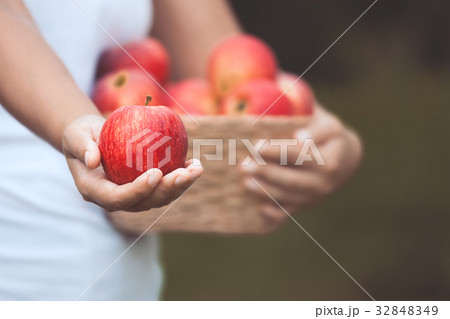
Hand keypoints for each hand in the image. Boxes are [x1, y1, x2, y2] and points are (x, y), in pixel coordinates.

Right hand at [62, 115, 202, 211]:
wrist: (90, 138)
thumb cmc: (81, 134)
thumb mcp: (75, 135)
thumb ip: (82, 146)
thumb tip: (93, 160)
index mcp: (95, 191)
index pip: (117, 198)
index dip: (138, 190)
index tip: (156, 173)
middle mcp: (115, 198)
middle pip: (144, 202)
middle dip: (166, 190)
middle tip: (184, 173)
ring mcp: (132, 195)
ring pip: (159, 198)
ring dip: (180, 186)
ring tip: (196, 169)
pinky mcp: (145, 187)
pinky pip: (164, 186)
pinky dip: (180, 177)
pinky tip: (193, 163)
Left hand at [241, 106, 361, 222]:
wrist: (344, 158)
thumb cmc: (327, 133)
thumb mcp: (326, 122)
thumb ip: (310, 118)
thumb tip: (293, 120)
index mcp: (332, 156)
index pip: (301, 154)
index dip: (279, 150)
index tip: (258, 145)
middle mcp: (326, 179)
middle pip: (293, 178)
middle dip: (267, 172)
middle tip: (244, 164)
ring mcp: (316, 194)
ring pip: (289, 195)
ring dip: (266, 190)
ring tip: (246, 182)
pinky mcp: (306, 203)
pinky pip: (289, 211)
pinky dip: (276, 212)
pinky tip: (261, 208)